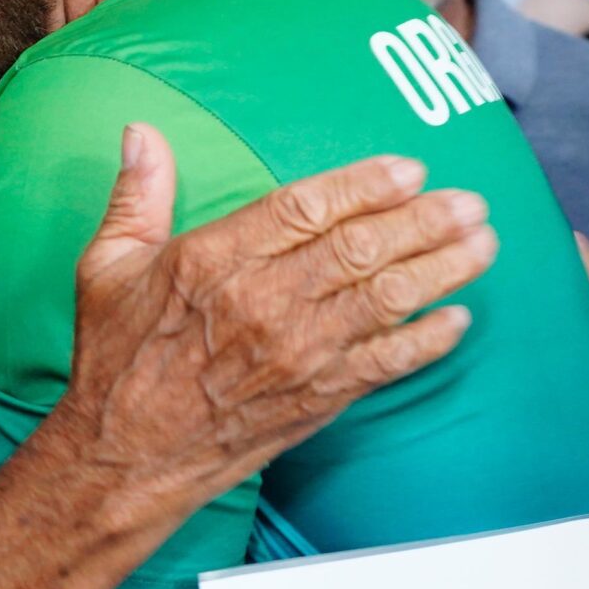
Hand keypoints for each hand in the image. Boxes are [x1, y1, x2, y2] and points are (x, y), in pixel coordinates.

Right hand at [47, 127, 489, 519]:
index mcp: (211, 260)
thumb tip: (142, 131)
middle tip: (470, 201)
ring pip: (386, 298)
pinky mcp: (315, 397)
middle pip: (361, 246)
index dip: (364, 183)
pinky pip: (387, 363)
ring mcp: (296, 353)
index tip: (409, 168)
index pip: (305, 206)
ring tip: (483, 244)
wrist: (125, 456)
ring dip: (442, 268)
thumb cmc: (115, 358)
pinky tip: (459, 319)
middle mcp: (262, 302)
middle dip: (425, 220)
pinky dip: (428, 341)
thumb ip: (136, 196)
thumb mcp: (105, 266)